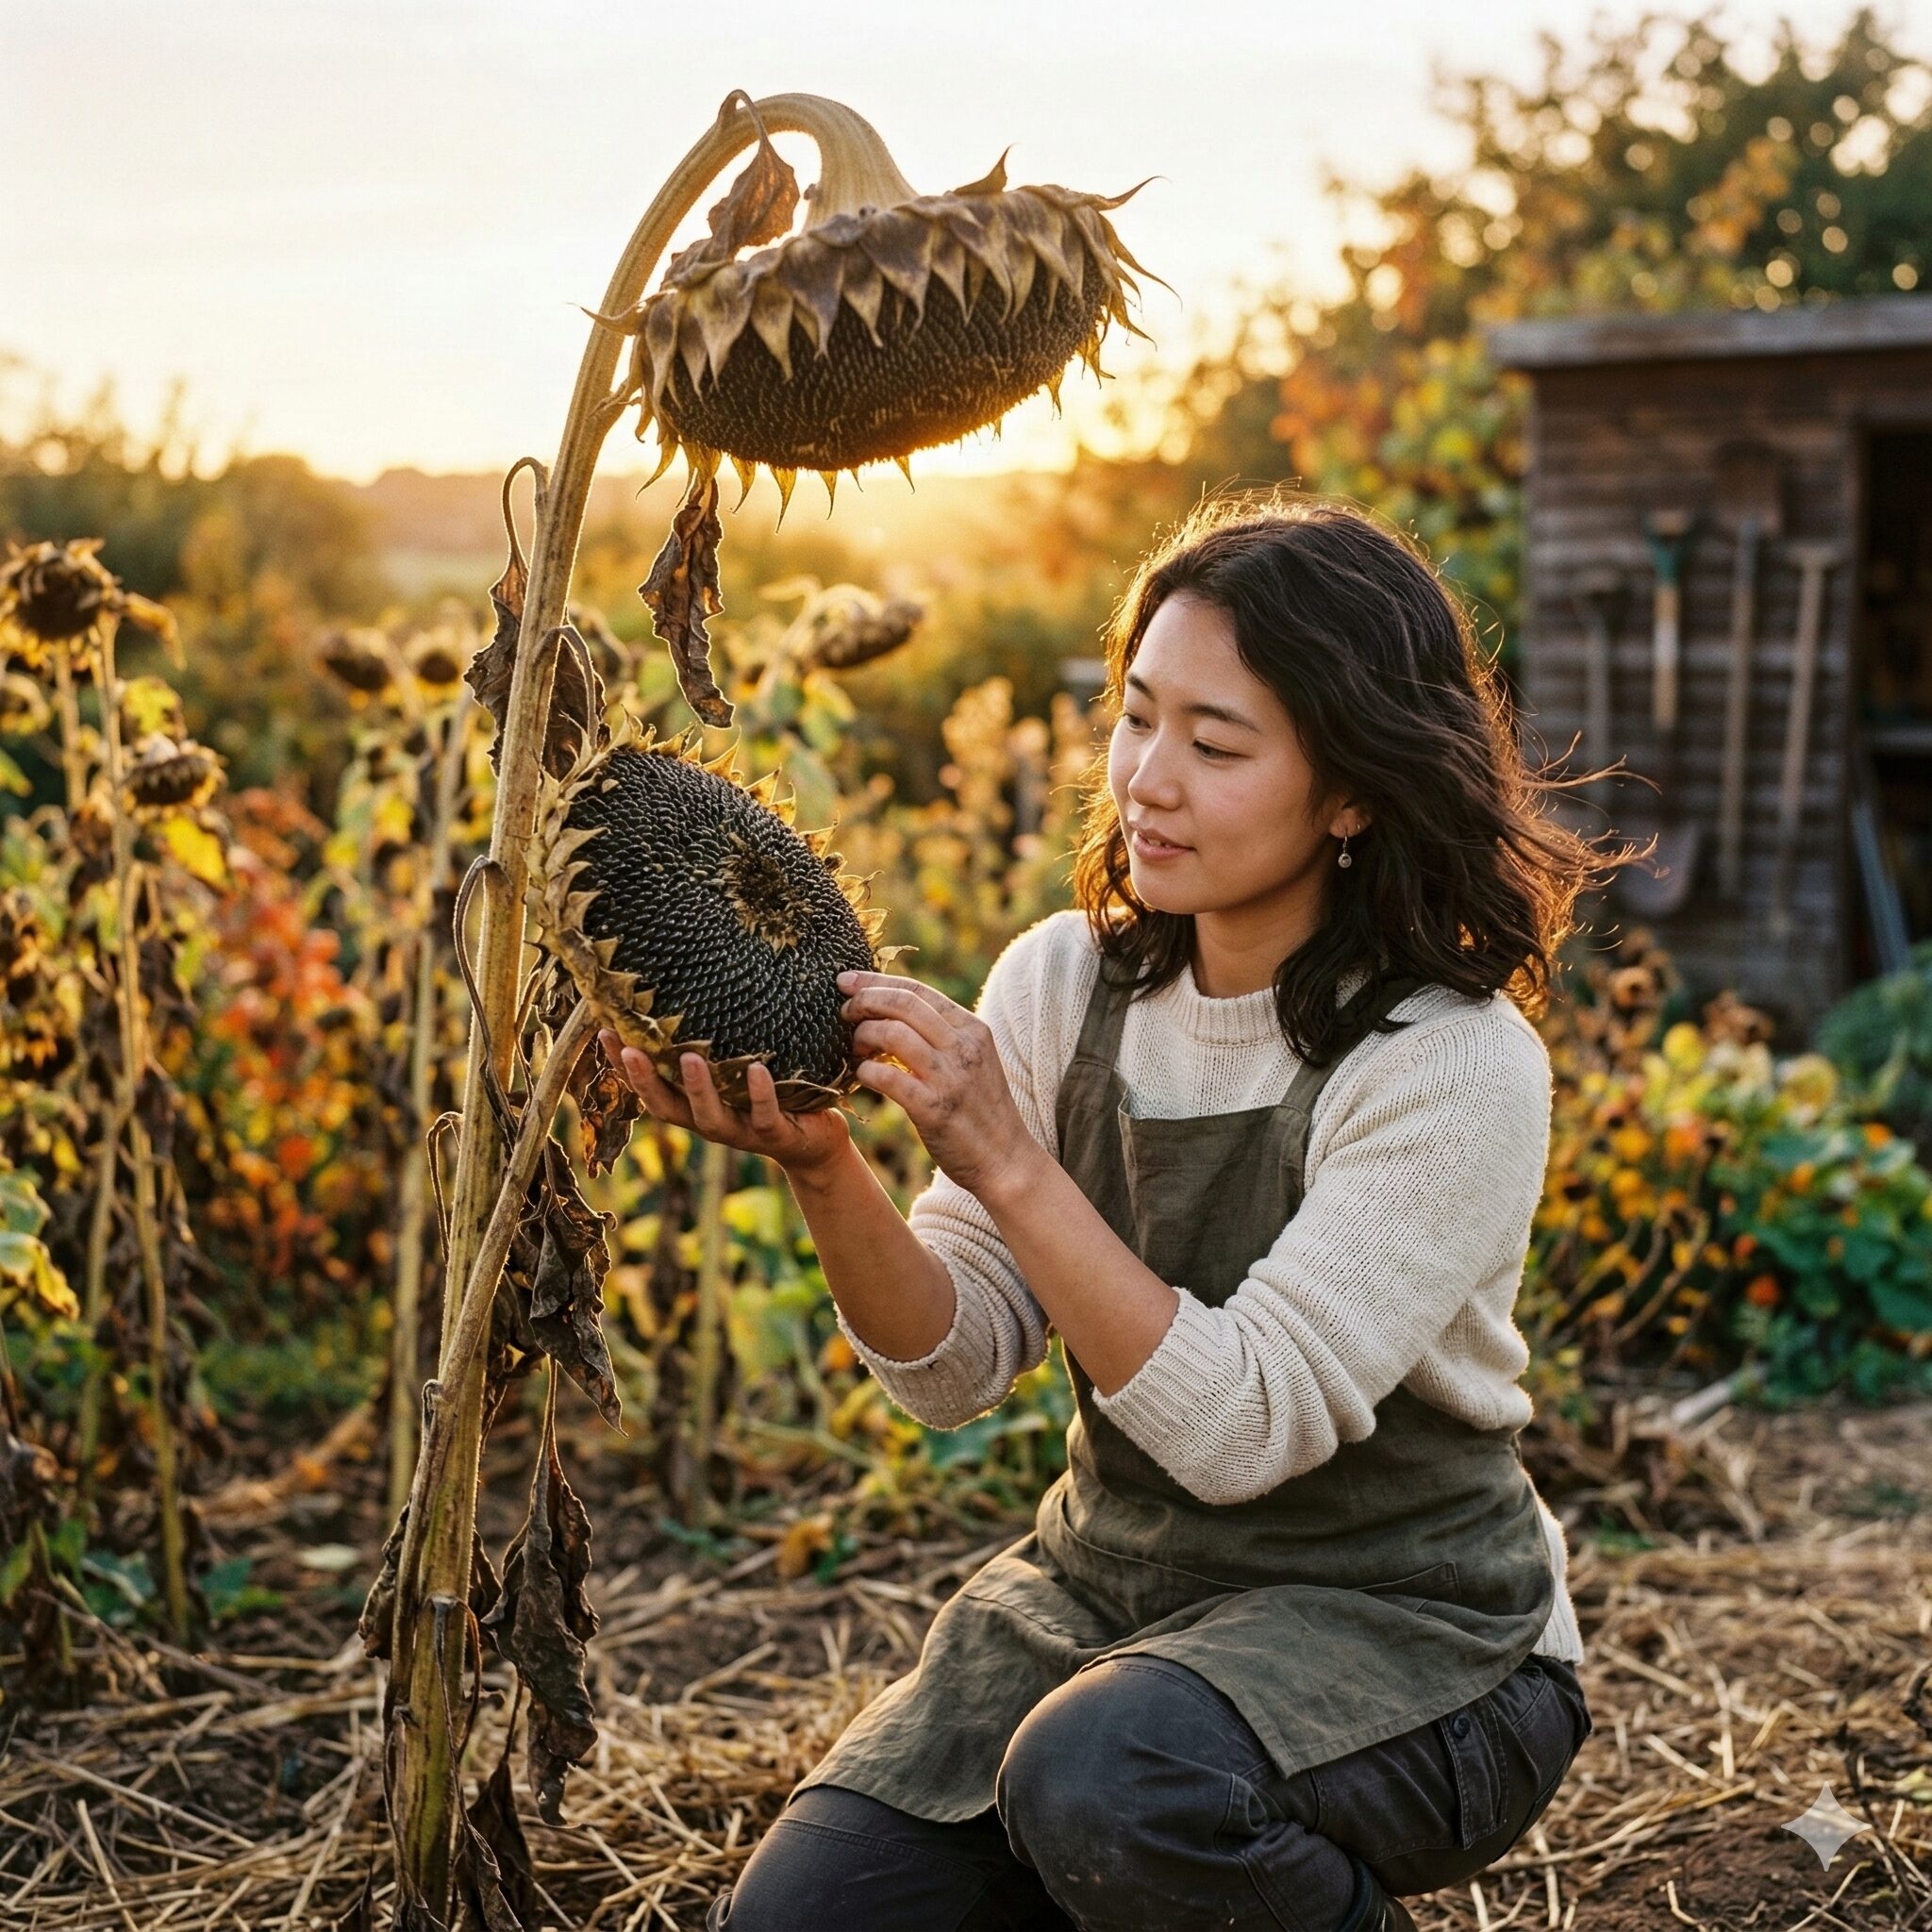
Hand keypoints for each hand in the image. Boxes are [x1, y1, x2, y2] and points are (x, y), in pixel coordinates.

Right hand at [597, 1028, 851, 1180]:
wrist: (815, 1144)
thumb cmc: (771, 1097)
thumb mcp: (736, 1073)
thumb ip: (715, 1047)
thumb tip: (692, 990)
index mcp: (692, 1107)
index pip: (648, 1087)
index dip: (622, 1066)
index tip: (604, 1032)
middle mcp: (708, 1122)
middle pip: (666, 1106)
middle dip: (644, 1080)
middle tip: (629, 1047)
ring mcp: (740, 1131)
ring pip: (709, 1116)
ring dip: (697, 1088)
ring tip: (689, 1056)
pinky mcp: (774, 1134)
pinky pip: (764, 1114)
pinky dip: (759, 1092)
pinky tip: (756, 1068)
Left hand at [838, 969, 1038, 1201]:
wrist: (1005, 1160)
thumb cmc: (981, 1110)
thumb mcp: (974, 1061)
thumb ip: (943, 1036)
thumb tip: (893, 1012)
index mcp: (973, 1030)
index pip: (919, 991)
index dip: (877, 982)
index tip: (847, 981)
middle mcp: (964, 1048)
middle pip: (903, 1004)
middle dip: (864, 1000)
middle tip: (844, 1011)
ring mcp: (950, 1078)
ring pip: (892, 1034)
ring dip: (863, 1036)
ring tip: (854, 1048)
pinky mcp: (934, 1109)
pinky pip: (887, 1078)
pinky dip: (866, 1072)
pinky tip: (862, 1076)